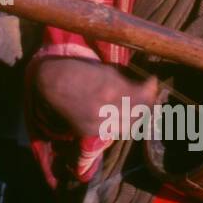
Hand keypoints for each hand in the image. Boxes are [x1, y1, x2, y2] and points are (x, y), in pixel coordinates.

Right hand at [33, 57, 158, 141]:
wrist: (49, 83)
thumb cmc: (78, 70)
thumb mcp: (105, 70)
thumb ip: (127, 81)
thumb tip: (150, 85)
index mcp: (110, 91)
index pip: (142, 97)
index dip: (151, 89)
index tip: (153, 81)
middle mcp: (105, 111)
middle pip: (139, 114)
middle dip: (147, 103)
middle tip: (147, 94)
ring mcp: (96, 125)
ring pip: (128, 126)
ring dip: (136, 115)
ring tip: (136, 104)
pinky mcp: (89, 132)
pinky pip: (113, 131)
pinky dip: (120, 123)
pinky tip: (120, 112)